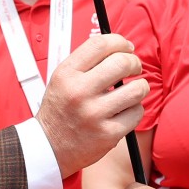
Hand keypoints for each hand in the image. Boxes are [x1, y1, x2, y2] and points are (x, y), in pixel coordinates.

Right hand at [37, 34, 147, 178]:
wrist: (49, 147)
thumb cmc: (60, 110)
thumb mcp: (62, 79)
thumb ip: (87, 63)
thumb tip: (120, 48)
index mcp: (67, 74)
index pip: (100, 44)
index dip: (119, 42)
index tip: (126, 47)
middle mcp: (79, 92)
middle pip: (122, 63)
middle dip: (134, 63)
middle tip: (134, 68)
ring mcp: (94, 114)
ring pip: (137, 89)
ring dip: (140, 87)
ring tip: (131, 91)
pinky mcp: (108, 133)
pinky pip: (136, 112)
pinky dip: (134, 110)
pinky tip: (123, 112)